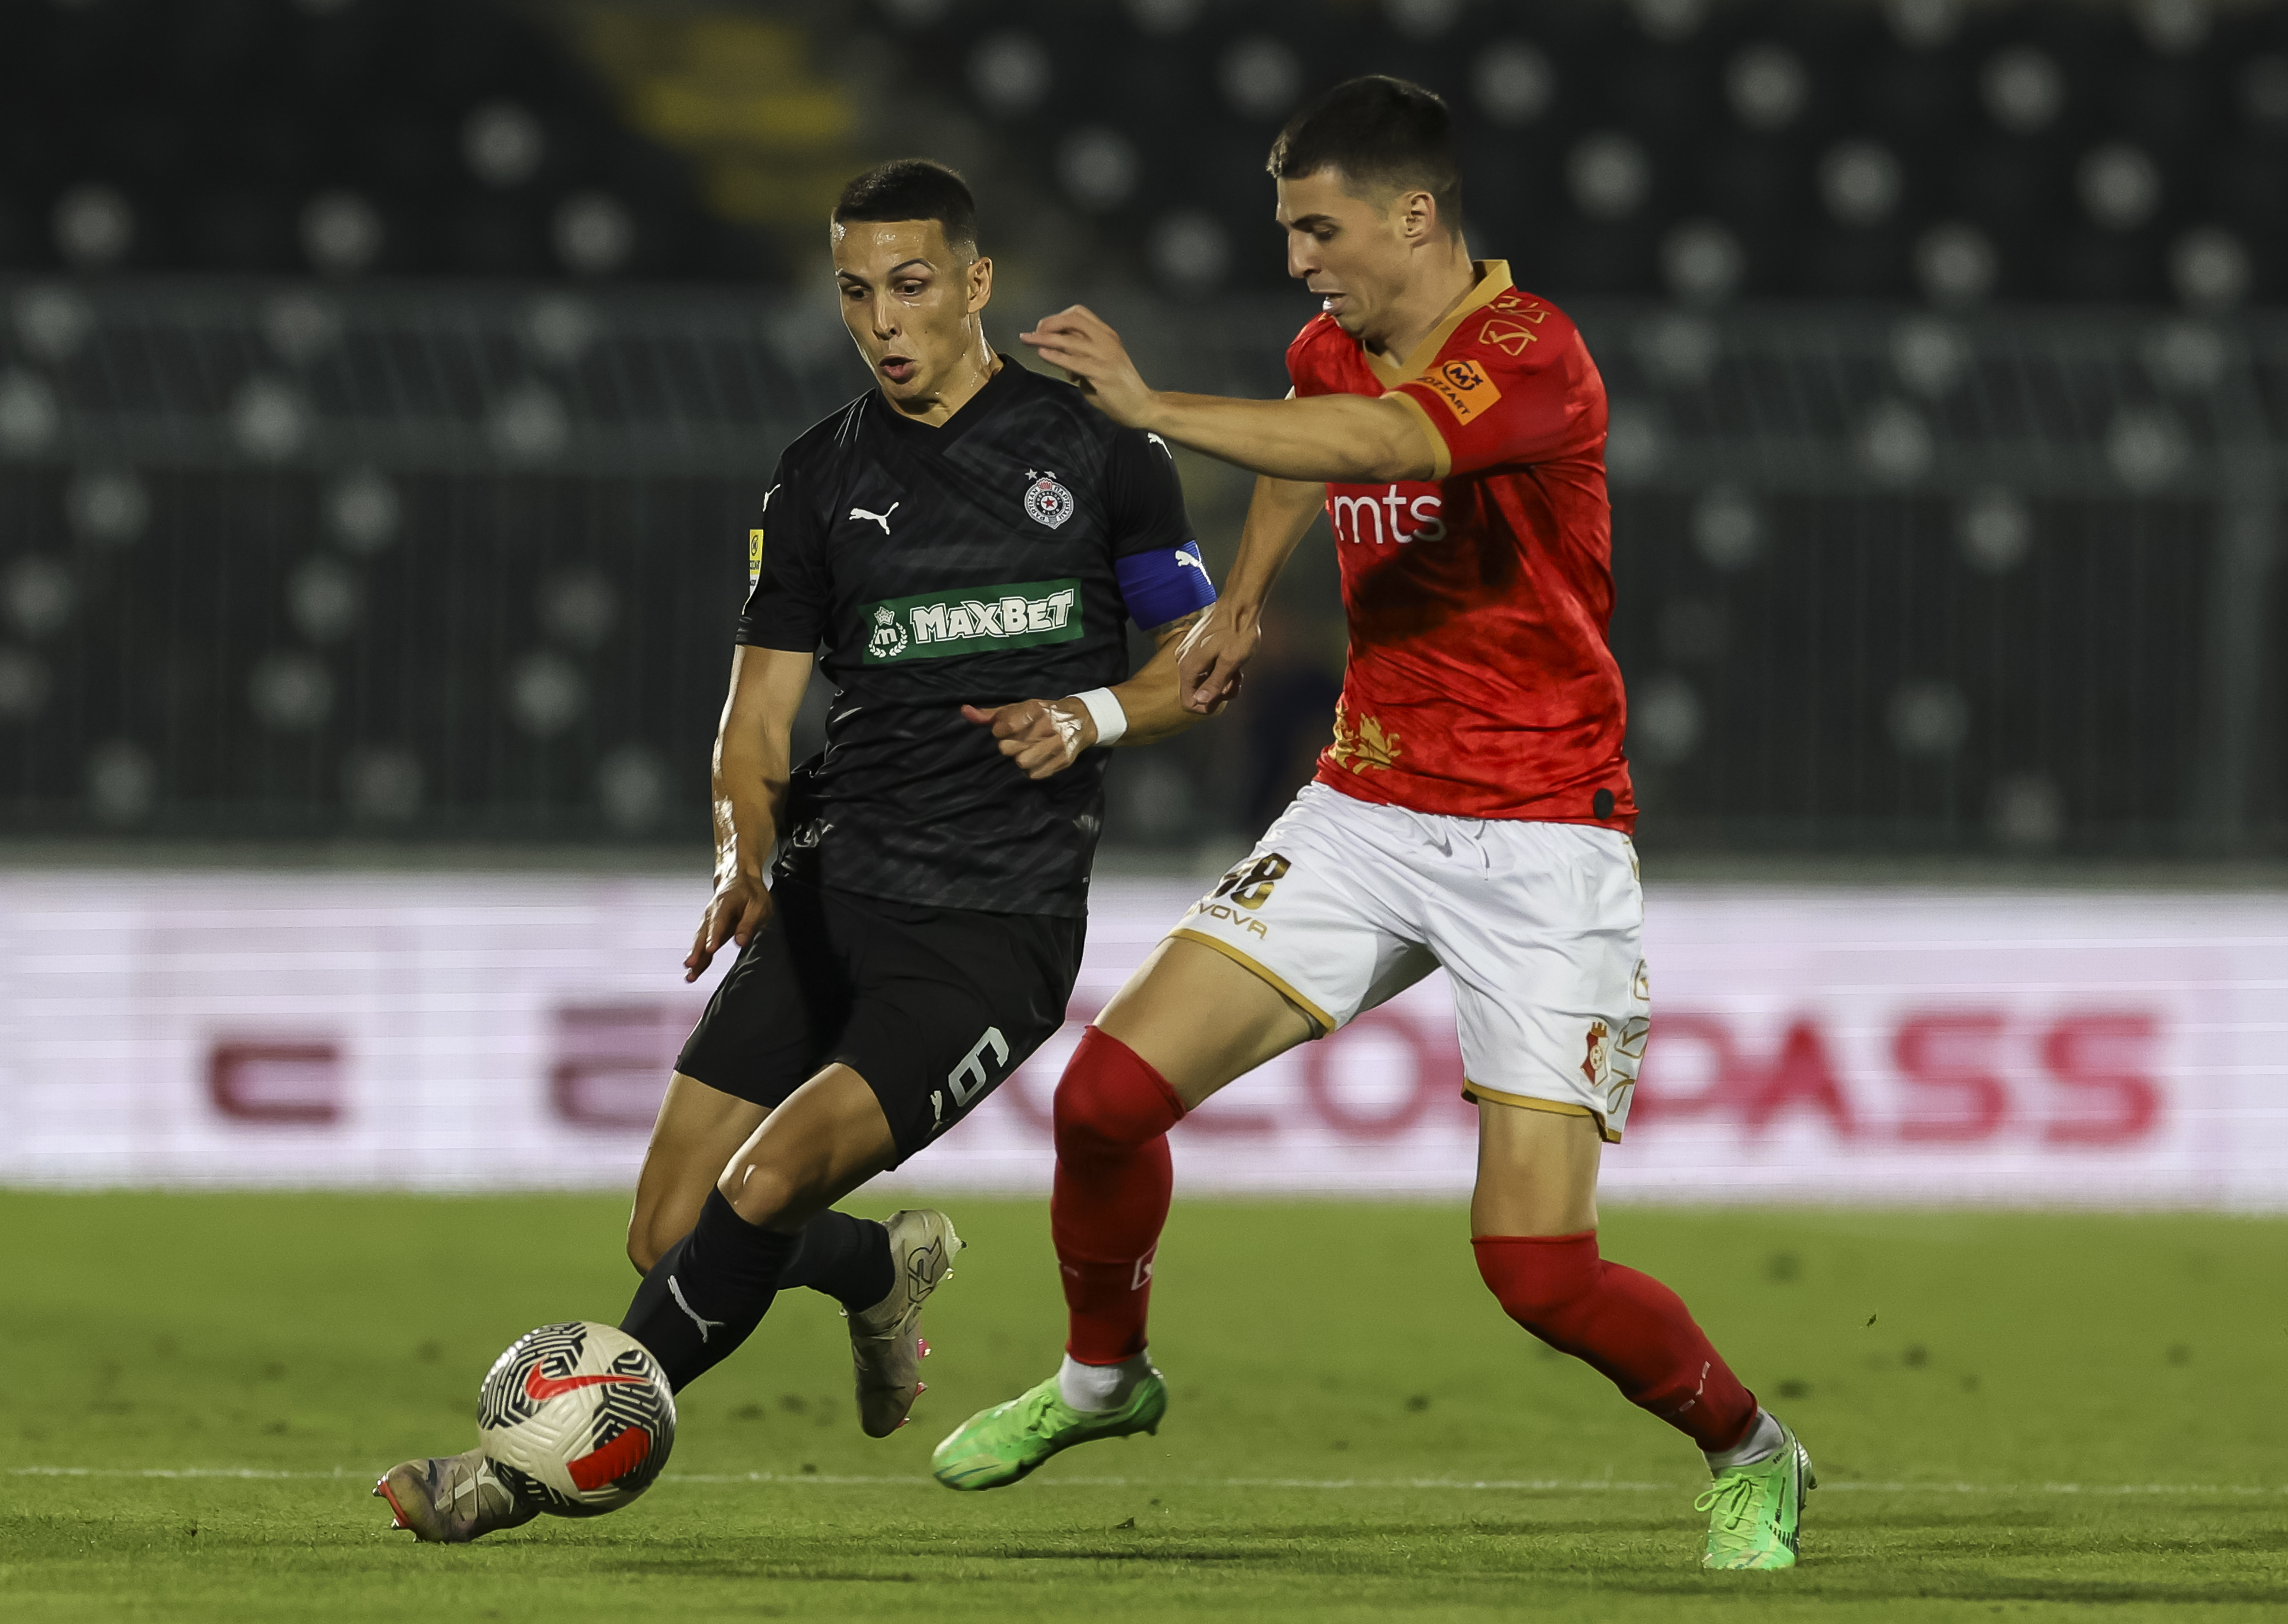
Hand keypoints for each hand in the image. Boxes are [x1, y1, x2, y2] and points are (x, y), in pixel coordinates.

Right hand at [685, 870, 770, 981]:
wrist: (739, 879)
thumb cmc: (750, 892)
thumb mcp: (758, 905)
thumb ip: (749, 923)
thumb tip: (741, 941)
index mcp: (724, 904)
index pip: (718, 922)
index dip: (714, 936)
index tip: (710, 949)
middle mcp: (711, 914)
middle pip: (703, 934)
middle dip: (697, 950)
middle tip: (691, 965)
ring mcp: (708, 922)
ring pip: (700, 941)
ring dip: (695, 957)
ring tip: (690, 973)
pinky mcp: (710, 930)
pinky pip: (703, 944)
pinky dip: (698, 957)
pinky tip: (694, 970)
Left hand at [963, 697, 1095, 779]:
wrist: (1080, 720)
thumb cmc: (1041, 714)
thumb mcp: (1016, 709)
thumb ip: (989, 714)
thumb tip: (964, 711)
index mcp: (1034, 709)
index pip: (1003, 728)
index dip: (1000, 731)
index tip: (1007, 729)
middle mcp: (1047, 726)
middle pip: (1008, 748)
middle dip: (1010, 745)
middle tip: (1020, 739)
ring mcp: (1057, 745)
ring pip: (1021, 762)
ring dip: (1021, 758)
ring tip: (1028, 749)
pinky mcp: (1064, 761)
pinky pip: (1035, 774)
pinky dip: (1033, 768)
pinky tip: (1039, 758)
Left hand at [1019, 306, 1156, 427]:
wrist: (1142, 406)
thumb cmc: (1119, 388)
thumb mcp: (1099, 365)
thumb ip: (1080, 356)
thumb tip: (1059, 357)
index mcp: (1107, 335)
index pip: (1079, 314)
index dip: (1058, 318)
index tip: (1043, 329)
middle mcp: (1107, 341)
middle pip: (1073, 319)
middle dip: (1049, 323)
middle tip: (1033, 333)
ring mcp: (1105, 356)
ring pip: (1069, 340)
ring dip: (1044, 339)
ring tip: (1027, 340)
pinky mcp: (1101, 373)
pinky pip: (1074, 361)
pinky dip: (1055, 356)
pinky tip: (1042, 354)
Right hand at [1174, 599, 1259, 714]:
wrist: (1239, 603)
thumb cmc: (1237, 630)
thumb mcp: (1231, 662)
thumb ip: (1215, 684)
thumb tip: (1201, 702)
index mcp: (1189, 667)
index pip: (1189, 702)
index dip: (1208, 706)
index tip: (1225, 695)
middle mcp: (1184, 661)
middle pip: (1197, 693)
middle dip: (1218, 692)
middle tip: (1236, 682)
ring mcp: (1189, 653)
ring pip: (1203, 680)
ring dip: (1221, 681)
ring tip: (1237, 670)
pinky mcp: (1196, 647)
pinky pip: (1205, 668)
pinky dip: (1219, 670)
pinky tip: (1233, 662)